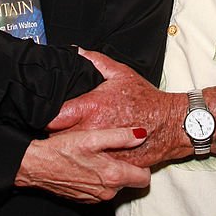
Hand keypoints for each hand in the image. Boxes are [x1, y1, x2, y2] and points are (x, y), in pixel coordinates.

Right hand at [15, 128, 150, 202]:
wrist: (35, 166)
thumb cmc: (63, 150)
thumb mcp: (93, 137)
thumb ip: (121, 136)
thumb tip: (142, 134)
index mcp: (113, 177)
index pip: (145, 179)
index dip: (143, 166)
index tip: (135, 155)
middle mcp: (107, 193)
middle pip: (130, 182)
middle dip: (126, 168)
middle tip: (113, 153)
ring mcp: (95, 198)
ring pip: (114, 186)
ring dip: (110, 174)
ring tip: (98, 157)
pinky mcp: (84, 199)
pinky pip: (100, 190)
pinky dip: (98, 180)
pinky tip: (87, 166)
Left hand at [47, 50, 188, 167]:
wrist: (170, 124)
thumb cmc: (146, 100)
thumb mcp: (121, 73)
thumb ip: (94, 61)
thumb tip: (75, 51)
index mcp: (92, 108)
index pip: (53, 117)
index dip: (45, 115)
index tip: (44, 113)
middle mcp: (93, 130)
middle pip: (58, 137)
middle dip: (56, 132)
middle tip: (59, 126)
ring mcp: (100, 150)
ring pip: (72, 153)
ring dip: (70, 147)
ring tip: (72, 139)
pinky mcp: (109, 164)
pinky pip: (89, 164)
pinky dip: (87, 159)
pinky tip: (88, 152)